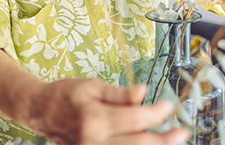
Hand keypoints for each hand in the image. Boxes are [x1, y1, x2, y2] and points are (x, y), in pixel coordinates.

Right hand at [29, 78, 190, 144]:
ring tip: (172, 140)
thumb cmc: (65, 94)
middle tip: (183, 132)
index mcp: (94, 119)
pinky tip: (149, 144)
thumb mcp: (92, 86)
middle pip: (138, 144)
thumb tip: (144, 91)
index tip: (168, 106)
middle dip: (165, 139)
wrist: (41, 111)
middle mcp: (93, 141)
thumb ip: (119, 93)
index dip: (156, 113)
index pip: (135, 118)